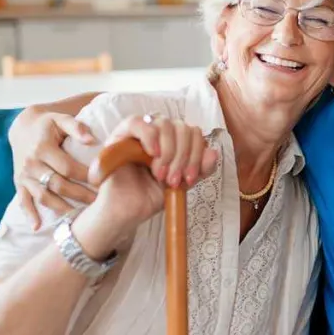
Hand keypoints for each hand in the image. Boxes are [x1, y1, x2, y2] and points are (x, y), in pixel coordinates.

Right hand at [12, 109, 98, 229]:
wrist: (23, 128)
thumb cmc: (49, 124)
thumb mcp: (61, 119)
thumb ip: (76, 127)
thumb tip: (92, 140)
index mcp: (42, 148)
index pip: (68, 167)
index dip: (86, 176)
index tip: (104, 183)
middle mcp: (31, 164)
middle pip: (58, 185)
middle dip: (80, 196)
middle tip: (100, 204)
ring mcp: (24, 176)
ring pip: (43, 197)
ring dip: (62, 208)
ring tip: (81, 218)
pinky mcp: (19, 184)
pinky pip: (23, 202)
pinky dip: (30, 215)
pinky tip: (38, 227)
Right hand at [88, 115, 218, 234]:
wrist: (127, 212)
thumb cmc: (151, 195)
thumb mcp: (183, 182)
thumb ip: (201, 169)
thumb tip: (213, 152)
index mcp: (175, 141)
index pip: (194, 132)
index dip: (197, 154)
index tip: (190, 178)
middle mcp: (159, 133)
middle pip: (182, 127)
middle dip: (183, 156)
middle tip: (173, 180)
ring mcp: (139, 132)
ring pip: (165, 123)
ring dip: (168, 151)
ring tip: (160, 174)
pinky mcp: (119, 135)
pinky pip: (137, 122)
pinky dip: (150, 137)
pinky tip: (152, 155)